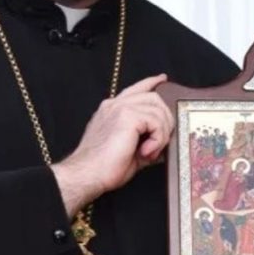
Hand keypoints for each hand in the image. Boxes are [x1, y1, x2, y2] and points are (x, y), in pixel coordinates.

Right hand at [51, 74, 174, 216]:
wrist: (88, 174)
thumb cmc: (104, 167)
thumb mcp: (131, 150)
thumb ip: (147, 141)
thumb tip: (164, 143)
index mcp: (112, 110)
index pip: (136, 89)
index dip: (151, 83)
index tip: (162, 80)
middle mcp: (115, 105)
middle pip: (153, 97)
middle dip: (165, 119)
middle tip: (160, 142)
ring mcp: (120, 108)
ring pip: (157, 109)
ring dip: (161, 134)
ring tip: (150, 151)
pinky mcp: (126, 116)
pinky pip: (155, 121)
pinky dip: (157, 139)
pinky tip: (146, 151)